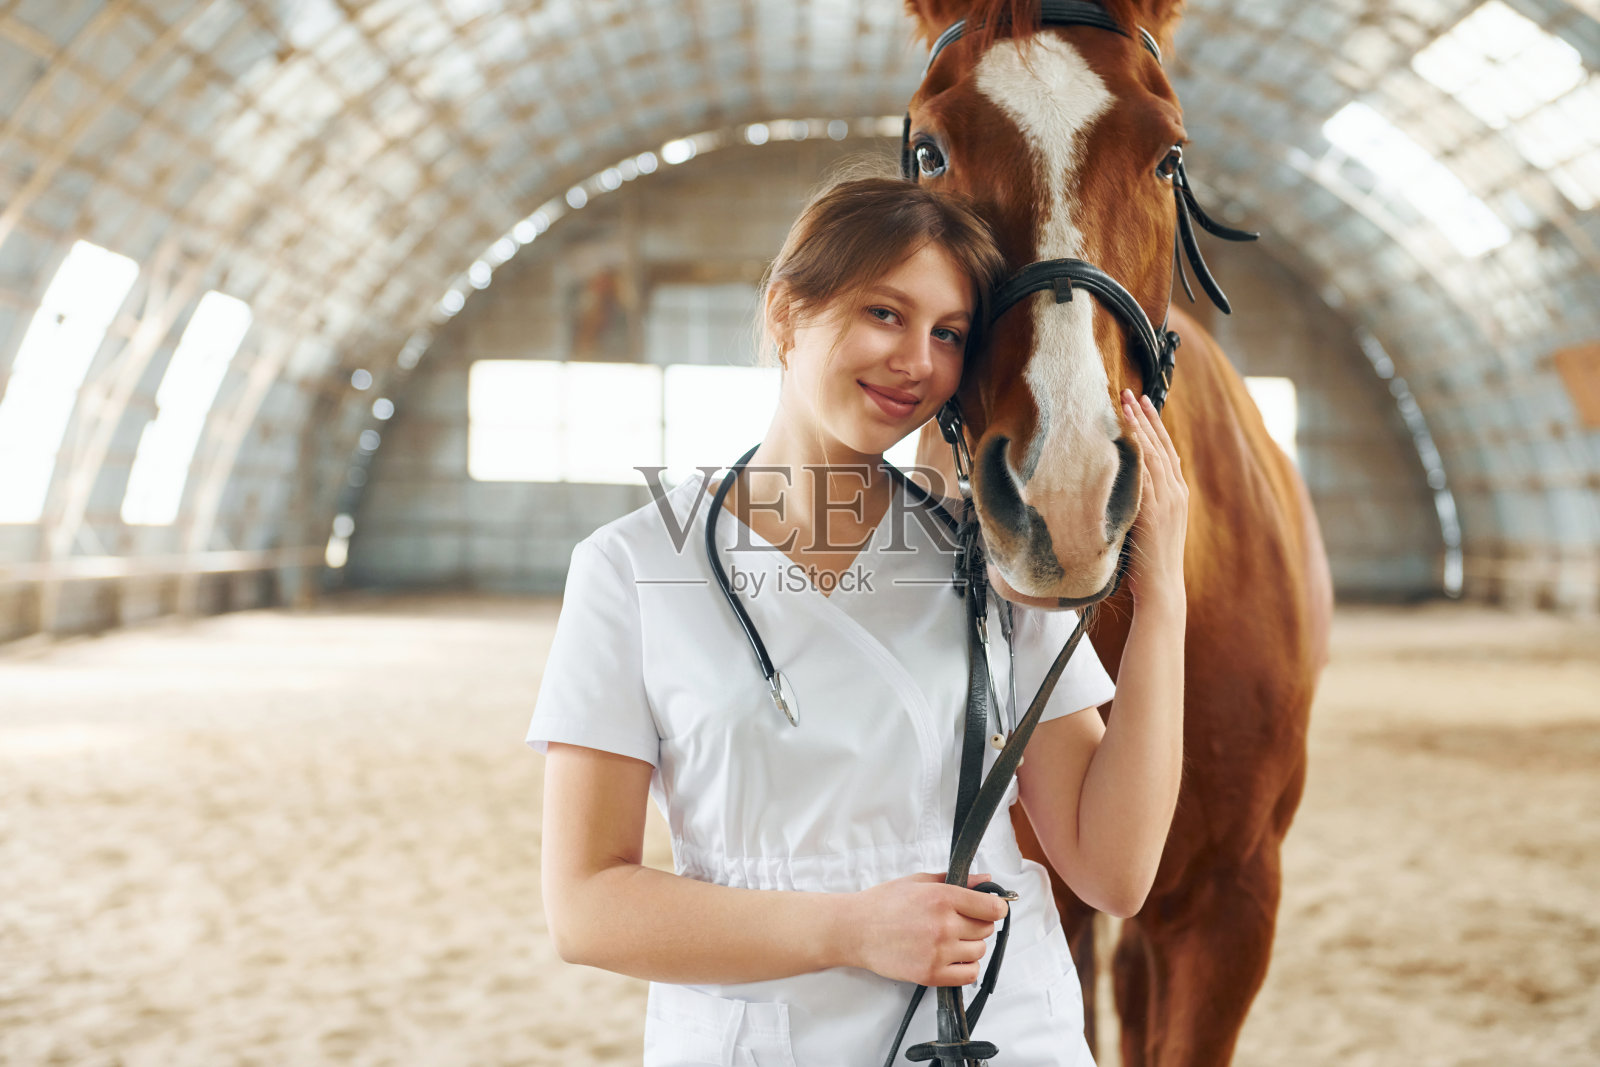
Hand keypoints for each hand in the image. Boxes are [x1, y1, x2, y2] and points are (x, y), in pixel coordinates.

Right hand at [846, 871, 1008, 986]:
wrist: (855, 930)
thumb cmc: (883, 903)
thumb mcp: (919, 882)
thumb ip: (957, 880)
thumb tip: (987, 882)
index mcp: (942, 897)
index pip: (992, 908)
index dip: (996, 907)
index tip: (991, 908)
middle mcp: (944, 924)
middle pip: (986, 929)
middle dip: (978, 924)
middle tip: (959, 921)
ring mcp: (938, 952)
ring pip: (979, 952)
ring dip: (970, 946)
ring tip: (950, 939)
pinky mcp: (931, 974)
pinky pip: (968, 975)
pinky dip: (966, 967)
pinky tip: (952, 957)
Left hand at [1119, 389, 1188, 605]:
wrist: (1162, 589)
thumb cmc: (1148, 564)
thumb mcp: (1146, 527)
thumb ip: (1140, 506)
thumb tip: (1119, 490)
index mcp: (1176, 496)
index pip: (1165, 452)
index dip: (1153, 426)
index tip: (1141, 404)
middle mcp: (1176, 494)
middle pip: (1160, 446)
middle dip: (1144, 417)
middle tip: (1129, 392)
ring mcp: (1168, 501)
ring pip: (1153, 454)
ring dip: (1139, 427)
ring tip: (1125, 403)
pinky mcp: (1155, 512)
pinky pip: (1145, 475)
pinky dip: (1136, 453)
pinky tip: (1125, 436)